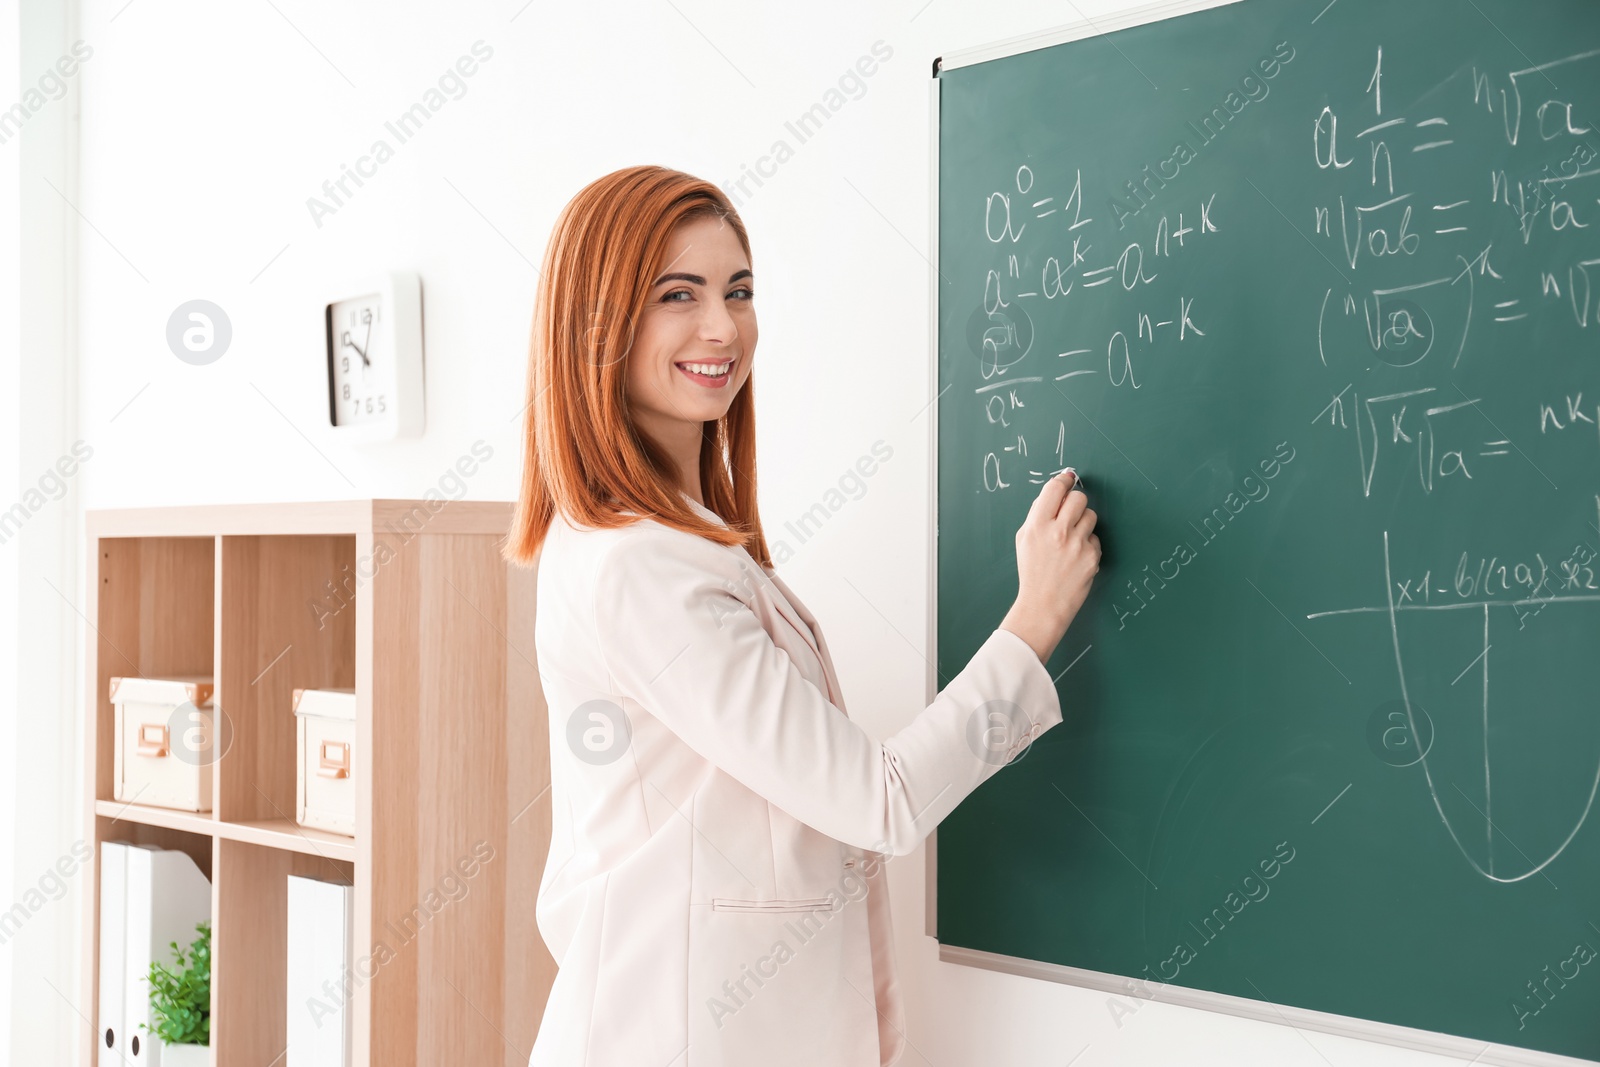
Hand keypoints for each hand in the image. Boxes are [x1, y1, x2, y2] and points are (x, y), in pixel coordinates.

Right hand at [1000, 468, 1100, 662]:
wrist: (1043, 604)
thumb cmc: (1032, 572)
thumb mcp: (1024, 539)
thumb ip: (1038, 515)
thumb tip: (1055, 493)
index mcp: (1037, 525)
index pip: (1055, 489)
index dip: (1063, 480)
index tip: (1068, 479)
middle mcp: (1058, 532)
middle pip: (1078, 498)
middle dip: (1075, 502)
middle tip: (1070, 512)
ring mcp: (1078, 544)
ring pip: (1091, 515)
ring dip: (1083, 522)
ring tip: (1072, 539)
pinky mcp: (1092, 556)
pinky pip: (1095, 538)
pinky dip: (1088, 544)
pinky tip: (1076, 557)